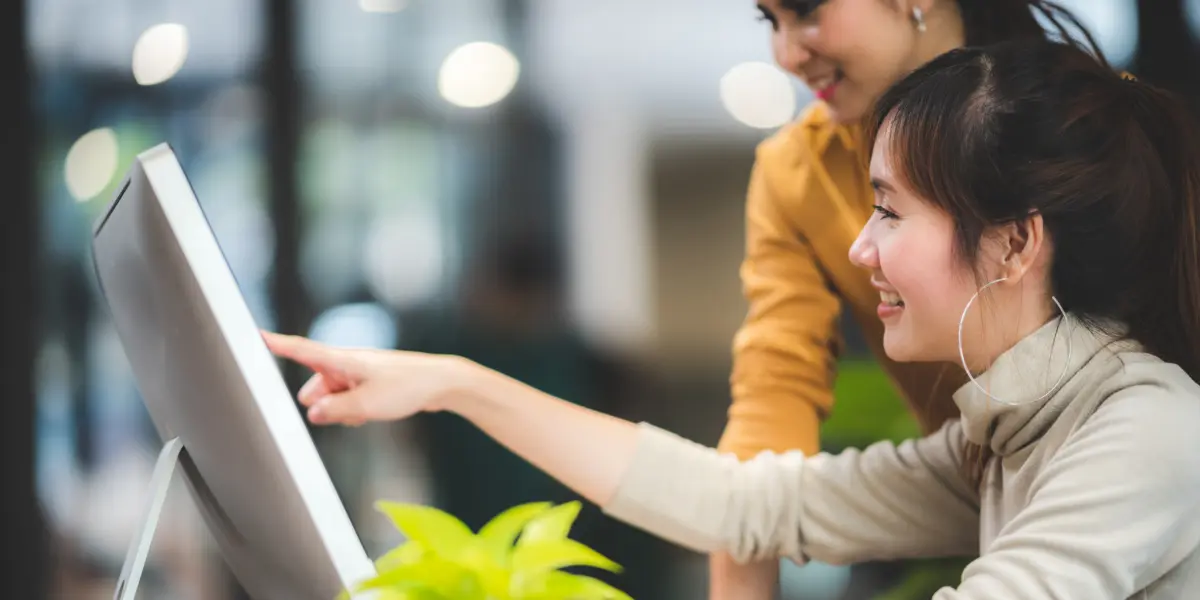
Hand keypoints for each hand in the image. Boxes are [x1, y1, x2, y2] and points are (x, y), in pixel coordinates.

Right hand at [261, 331, 478, 425]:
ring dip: (340, 409)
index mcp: (342, 359)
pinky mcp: (367, 382)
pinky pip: (348, 399)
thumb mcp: (367, 405)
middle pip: (315, 386)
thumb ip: (335, 410)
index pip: (300, 350)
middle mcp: (346, 362)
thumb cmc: (407, 387)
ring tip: (364, 413)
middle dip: (321, 403)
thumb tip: (312, 413)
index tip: (252, 335)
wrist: (440, 383)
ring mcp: (357, 372)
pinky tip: (370, 413)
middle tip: (345, 411)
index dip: (275, 344)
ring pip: (332, 396)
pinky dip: (354, 409)